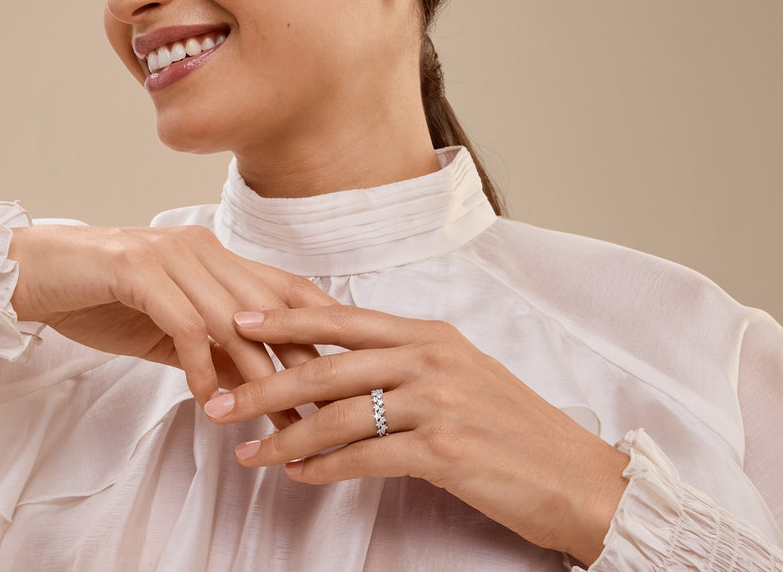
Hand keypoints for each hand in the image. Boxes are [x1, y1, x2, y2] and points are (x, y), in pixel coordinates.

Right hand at [8, 225, 335, 423]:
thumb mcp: (168, 330)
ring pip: (232, 316)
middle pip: (269, 305)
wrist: (32, 273)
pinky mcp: (136, 269)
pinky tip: (206, 400)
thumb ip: (211, 349)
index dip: (319, 322)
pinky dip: (199, 365)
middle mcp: (201, 247)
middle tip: (320, 408)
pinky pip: (182, 324)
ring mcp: (170, 254)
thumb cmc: (102, 298)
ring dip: (255, 373)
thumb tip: (256, 388)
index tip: (347, 365)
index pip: (283, 286)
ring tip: (273, 417)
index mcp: (214, 254)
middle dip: (298, 359)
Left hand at [203, 306, 629, 565]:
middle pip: (328, 365)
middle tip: (217, 399)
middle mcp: (431, 358)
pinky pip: (366, 457)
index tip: (237, 322)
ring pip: (338, 415)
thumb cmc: (513, 428)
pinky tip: (298, 477)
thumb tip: (343, 371)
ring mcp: (439, 400)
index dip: (286, 320)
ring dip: (284, 438)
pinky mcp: (445, 448)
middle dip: (264, 384)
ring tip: (247, 452)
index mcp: (430, 334)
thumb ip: (405, 366)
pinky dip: (325, 468)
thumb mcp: (460, 377)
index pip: (343, 319)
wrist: (579, 477)